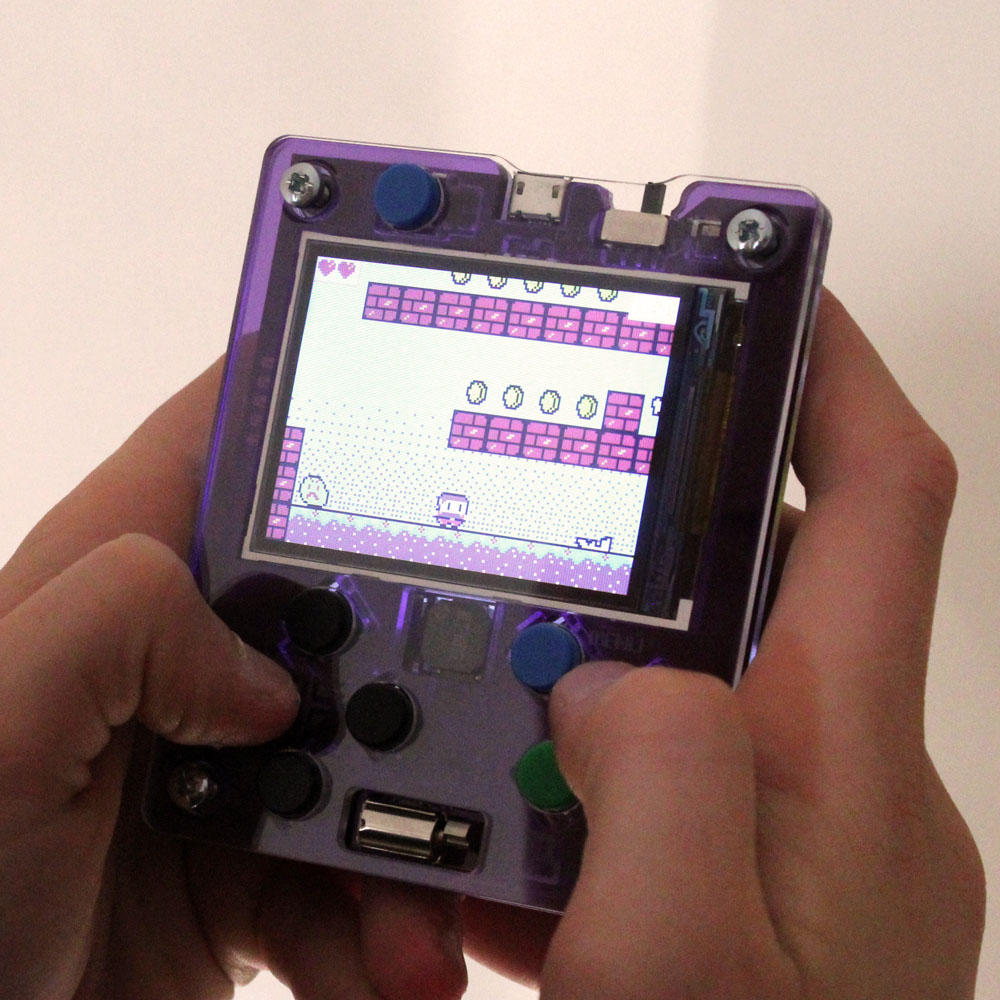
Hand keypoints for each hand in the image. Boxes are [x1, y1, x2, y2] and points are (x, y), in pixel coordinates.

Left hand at [0, 363, 466, 999]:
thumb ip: (117, 621)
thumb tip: (270, 675)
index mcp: (113, 584)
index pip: (226, 444)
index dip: (320, 401)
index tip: (424, 412)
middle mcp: (175, 659)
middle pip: (339, 604)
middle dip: (417, 664)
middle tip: (474, 728)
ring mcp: (221, 759)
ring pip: (370, 748)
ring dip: (418, 832)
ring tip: (423, 928)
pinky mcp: (249, 860)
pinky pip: (353, 869)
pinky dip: (384, 923)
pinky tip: (386, 972)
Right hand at [463, 292, 985, 997]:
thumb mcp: (675, 967)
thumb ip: (661, 782)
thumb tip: (614, 678)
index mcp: (848, 758)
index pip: (878, 494)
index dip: (831, 367)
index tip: (767, 288)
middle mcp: (828, 776)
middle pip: (758, 573)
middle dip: (658, 515)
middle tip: (553, 493)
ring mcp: (777, 832)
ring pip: (676, 678)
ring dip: (581, 660)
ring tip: (484, 677)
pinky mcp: (723, 884)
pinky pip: (642, 773)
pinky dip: (566, 761)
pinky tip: (492, 808)